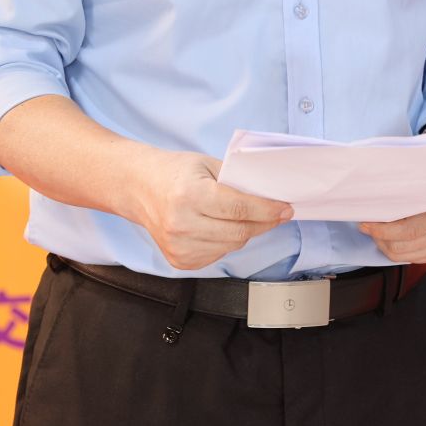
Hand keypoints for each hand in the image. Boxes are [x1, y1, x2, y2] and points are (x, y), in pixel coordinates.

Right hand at [131, 150, 293, 271]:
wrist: (139, 188)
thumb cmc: (174, 173)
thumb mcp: (207, 165)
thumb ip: (236, 182)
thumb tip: (269, 199)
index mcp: (189, 196)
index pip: (239, 208)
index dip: (267, 210)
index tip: (285, 208)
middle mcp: (182, 224)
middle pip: (239, 232)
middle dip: (263, 223)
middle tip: (276, 213)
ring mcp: (179, 247)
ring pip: (231, 246)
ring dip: (245, 233)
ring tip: (244, 217)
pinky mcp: (179, 261)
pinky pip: (217, 255)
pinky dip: (226, 242)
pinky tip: (221, 228)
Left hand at [357, 203, 425, 263]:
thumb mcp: (415, 186)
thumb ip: (397, 198)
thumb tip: (369, 210)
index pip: (406, 231)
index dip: (380, 230)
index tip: (364, 223)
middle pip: (401, 248)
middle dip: (379, 238)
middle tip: (368, 227)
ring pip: (403, 256)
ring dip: (386, 244)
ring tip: (380, 230)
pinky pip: (412, 259)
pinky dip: (400, 249)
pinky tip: (396, 236)